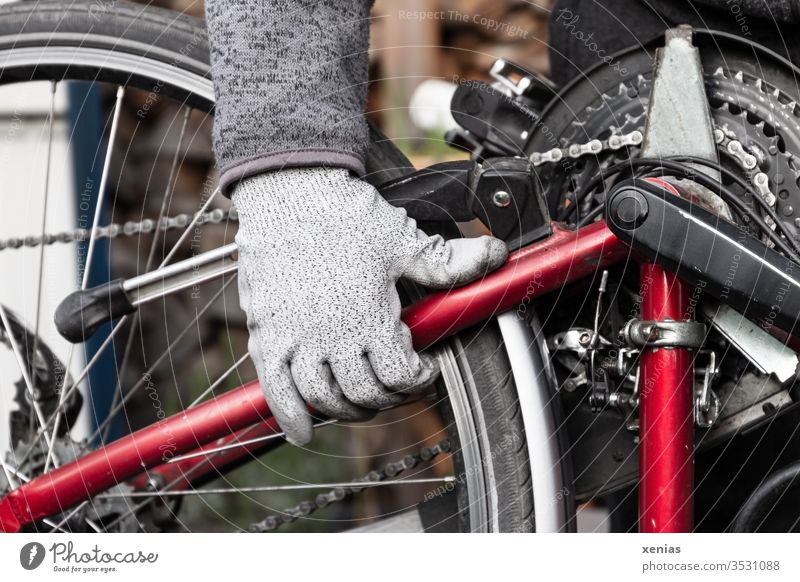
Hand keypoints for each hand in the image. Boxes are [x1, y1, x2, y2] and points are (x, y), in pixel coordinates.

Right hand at [233, 167, 507, 444]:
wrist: (290, 189)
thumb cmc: (344, 213)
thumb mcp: (403, 239)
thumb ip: (447, 261)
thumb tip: (494, 256)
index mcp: (370, 318)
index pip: (400, 377)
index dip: (418, 380)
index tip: (422, 369)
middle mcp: (332, 337)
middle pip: (365, 395)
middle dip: (388, 396)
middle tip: (394, 384)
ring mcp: (296, 339)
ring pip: (325, 399)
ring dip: (347, 409)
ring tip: (359, 400)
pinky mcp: (267, 335)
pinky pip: (274, 389)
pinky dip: (289, 416)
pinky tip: (302, 430)